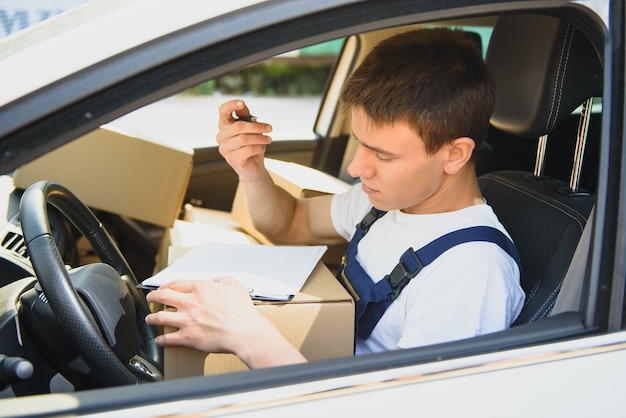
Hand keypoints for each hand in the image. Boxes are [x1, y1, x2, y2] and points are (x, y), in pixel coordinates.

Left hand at [145, 277, 306, 367]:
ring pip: (159, 317)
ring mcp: (186, 320)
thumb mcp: (237, 288)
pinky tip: (158, 340)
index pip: (176, 283)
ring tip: (150, 319)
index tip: (163, 288)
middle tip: (150, 299)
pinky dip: (160, 340)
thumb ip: (226, 280)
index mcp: (201, 289)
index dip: (166, 285)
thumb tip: (219, 280)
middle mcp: (190, 302)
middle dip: (153, 297)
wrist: (244, 331)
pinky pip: (167, 338)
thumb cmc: (242, 312)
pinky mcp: (187, 337)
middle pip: (163, 296)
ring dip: (152, 318)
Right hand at [216, 99, 272, 181]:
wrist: (253, 165)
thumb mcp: (251, 128)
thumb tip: (242, 106)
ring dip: (260, 138)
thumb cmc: (251, 144)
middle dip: (257, 126)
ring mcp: (224, 148)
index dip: (231, 105)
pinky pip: (247, 150)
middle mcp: (221, 136)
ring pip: (244, 139)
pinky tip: (262, 148)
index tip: (242, 103)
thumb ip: (246, 117)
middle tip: (269, 128)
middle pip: (238, 126)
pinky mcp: (231, 159)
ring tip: (268, 139)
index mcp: (225, 125)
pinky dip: (258, 148)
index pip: (222, 111)